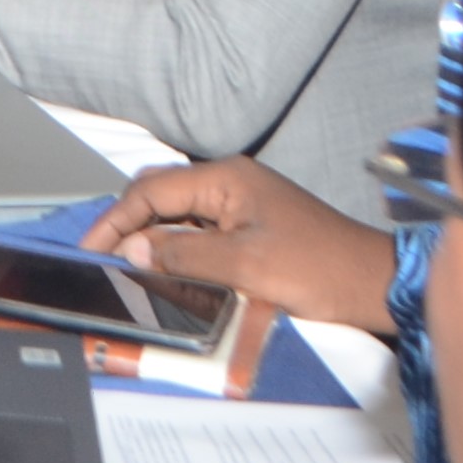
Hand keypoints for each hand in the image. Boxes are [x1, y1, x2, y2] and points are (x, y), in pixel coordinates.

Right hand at [88, 157, 395, 333]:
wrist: (373, 283)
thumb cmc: (316, 270)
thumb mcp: (244, 266)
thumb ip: (183, 254)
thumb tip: (134, 248)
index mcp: (227, 179)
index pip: (151, 191)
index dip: (115, 220)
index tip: (89, 250)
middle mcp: (231, 182)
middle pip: (160, 194)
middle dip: (127, 223)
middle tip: (103, 258)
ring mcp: (242, 203)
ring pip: (178, 213)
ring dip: (151, 237)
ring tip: (126, 267)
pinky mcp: (250, 226)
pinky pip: (199, 230)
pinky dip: (176, 247)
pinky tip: (165, 269)